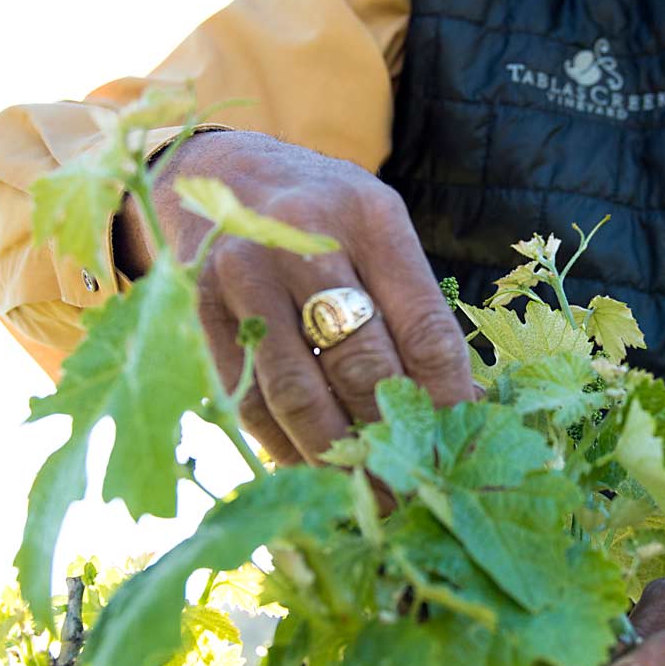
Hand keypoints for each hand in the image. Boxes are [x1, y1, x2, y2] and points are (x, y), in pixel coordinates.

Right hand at [117, 130, 474, 464]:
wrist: (221, 171)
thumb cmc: (324, 213)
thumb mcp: (378, 231)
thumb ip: (414, 307)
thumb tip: (463, 404)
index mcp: (371, 219)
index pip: (423, 328)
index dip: (448, 396)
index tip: (461, 440)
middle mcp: (304, 239)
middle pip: (361, 364)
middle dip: (392, 436)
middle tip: (414, 485)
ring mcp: (245, 274)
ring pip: (297, 391)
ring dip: (336, 455)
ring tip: (368, 494)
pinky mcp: (200, 309)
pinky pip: (247, 396)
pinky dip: (282, 444)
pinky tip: (312, 470)